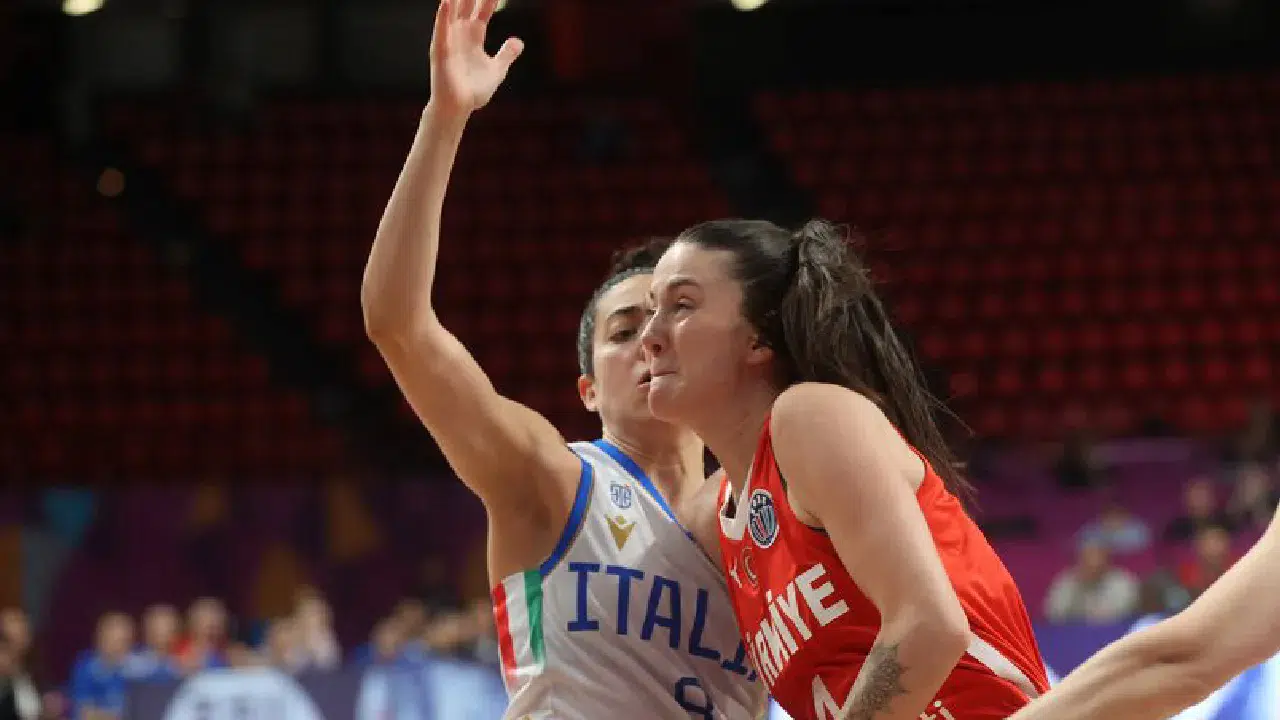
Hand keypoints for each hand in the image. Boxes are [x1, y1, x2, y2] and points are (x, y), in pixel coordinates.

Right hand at [429, 0, 523, 115]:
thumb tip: (518, 41)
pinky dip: (443, 17)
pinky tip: (447, 3)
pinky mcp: (441, 52)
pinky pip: (441, 31)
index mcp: (474, 37)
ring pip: (453, 12)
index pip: (483, 10)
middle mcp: (460, 34)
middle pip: (467, 5)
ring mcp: (449, 41)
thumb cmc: (473, 91)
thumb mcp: (497, 71)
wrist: (458, 109)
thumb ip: (506, 54)